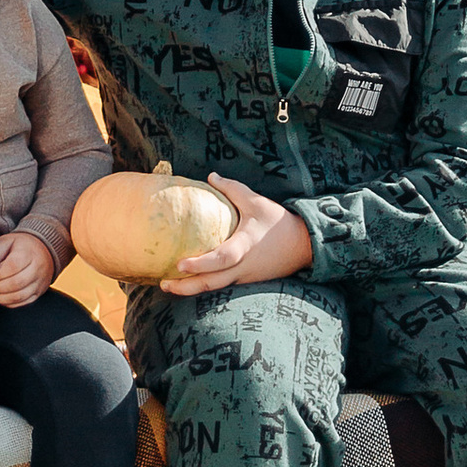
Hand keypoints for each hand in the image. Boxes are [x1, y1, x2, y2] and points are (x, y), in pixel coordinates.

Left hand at [0, 230, 56, 306]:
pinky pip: (22, 302)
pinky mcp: (38, 293)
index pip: (12, 267)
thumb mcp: (5, 242)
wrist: (42, 251)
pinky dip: (6, 303)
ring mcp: (39, 283)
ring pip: (18, 296)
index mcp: (28, 253)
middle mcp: (37, 269)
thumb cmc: (19, 246)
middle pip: (16, 283)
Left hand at [160, 174, 313, 294]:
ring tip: (168, 285)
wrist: (304, 245)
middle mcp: (243, 267)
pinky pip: (222, 286)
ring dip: (191, 290)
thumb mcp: (256, 201)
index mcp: (245, 247)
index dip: (200, 264)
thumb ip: (232, 189)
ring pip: (215, 289)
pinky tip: (188, 283)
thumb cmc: (278, 222)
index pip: (220, 259)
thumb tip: (211, 176)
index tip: (179, 264)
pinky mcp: (246, 281)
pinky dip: (204, 286)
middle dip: (186, 287)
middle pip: (211, 284)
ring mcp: (244, 277)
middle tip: (163, 283)